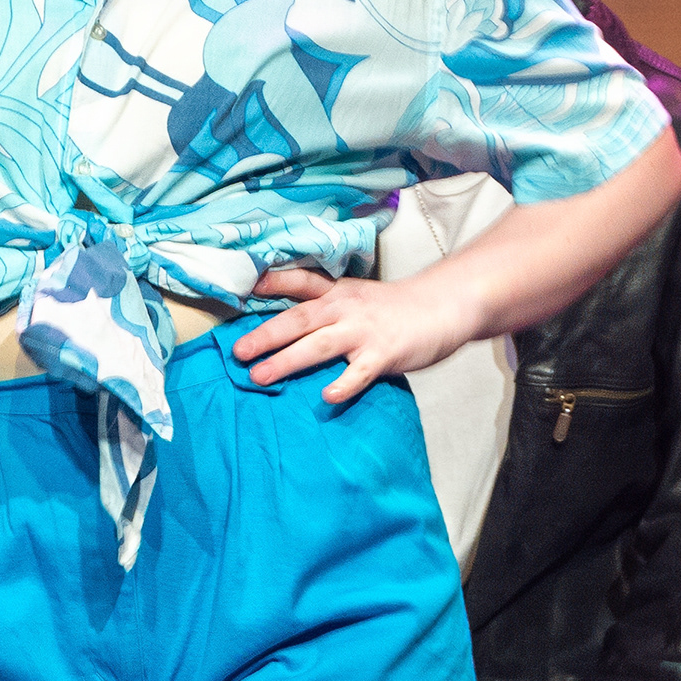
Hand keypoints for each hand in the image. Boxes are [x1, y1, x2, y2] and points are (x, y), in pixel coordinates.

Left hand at [231, 268, 476, 402]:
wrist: (443, 307)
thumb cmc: (395, 308)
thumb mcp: (357, 298)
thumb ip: (326, 309)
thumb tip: (285, 328)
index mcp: (338, 293)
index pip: (301, 283)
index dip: (273, 283)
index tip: (246, 287)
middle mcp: (346, 309)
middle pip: (299, 319)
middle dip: (266, 335)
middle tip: (237, 352)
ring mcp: (364, 331)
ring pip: (319, 345)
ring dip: (287, 361)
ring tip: (260, 376)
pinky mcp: (384, 353)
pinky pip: (360, 373)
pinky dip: (343, 384)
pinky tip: (327, 397)